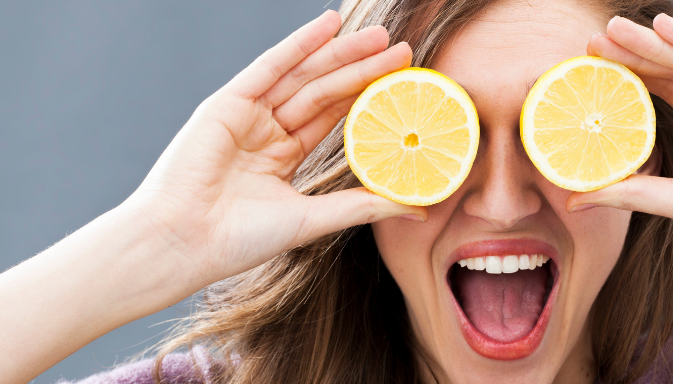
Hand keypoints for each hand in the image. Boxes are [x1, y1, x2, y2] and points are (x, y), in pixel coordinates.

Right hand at [127, 10, 425, 283]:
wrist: (184, 242)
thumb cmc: (240, 240)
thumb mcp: (314, 219)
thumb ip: (363, 206)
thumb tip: (417, 207)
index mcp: (281, 158)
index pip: (333, 119)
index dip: (367, 99)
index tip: (402, 85)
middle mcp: (266, 132)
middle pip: (324, 92)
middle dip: (364, 71)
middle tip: (403, 52)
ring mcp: (247, 116)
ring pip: (304, 76)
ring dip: (342, 53)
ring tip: (381, 37)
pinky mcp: (227, 103)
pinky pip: (270, 65)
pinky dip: (299, 43)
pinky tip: (328, 25)